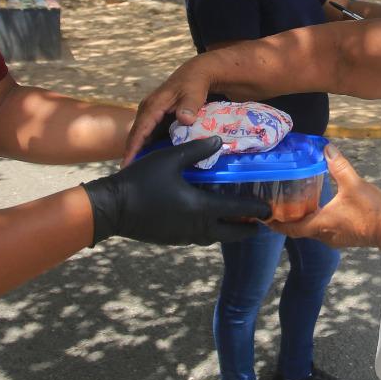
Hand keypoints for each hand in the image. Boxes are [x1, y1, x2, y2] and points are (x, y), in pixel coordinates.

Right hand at [82, 136, 270, 245]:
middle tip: (258, 223)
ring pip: (213, 237)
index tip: (268, 210)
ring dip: (227, 231)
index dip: (255, 210)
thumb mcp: (170, 158)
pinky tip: (205, 220)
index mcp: (201, 208)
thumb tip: (219, 141)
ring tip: (234, 221)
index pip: (237, 212)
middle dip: (246, 230)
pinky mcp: (171, 239)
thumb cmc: (141, 181)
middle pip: (230, 233)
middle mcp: (196, 227)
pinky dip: (208, 230)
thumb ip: (197, 150)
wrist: (112, 209)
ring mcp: (183, 236)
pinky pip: (197, 237)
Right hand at [123, 59, 214, 165]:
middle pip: (136, 135)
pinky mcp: (156, 117)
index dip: (133, 148)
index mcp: (153, 105)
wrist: (196, 73)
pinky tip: (149, 160)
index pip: (140, 130)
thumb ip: (190, 105)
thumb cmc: (194, 83)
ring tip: (135, 173)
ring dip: (138, 151)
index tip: (127, 165)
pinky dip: (147, 145)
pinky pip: (148, 133)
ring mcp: (150, 113)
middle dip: (131, 154)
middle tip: (129, 176)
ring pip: (141, 135)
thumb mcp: (194, 93)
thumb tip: (185, 118)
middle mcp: (147, 109)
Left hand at [270, 143, 380, 250]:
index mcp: (320, 224)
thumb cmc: (372, 210)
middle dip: (286, 219)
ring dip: (302, 220)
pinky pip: (323, 230)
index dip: (274, 224)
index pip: (290, 228)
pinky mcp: (344, 238)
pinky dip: (316, 221)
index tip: (262, 217)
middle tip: (277, 204)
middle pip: (298, 230)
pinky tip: (319, 208)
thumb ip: (339, 166)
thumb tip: (326, 148)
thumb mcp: (354, 184)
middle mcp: (323, 236)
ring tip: (295, 203)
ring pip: (311, 231)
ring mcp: (334, 239)